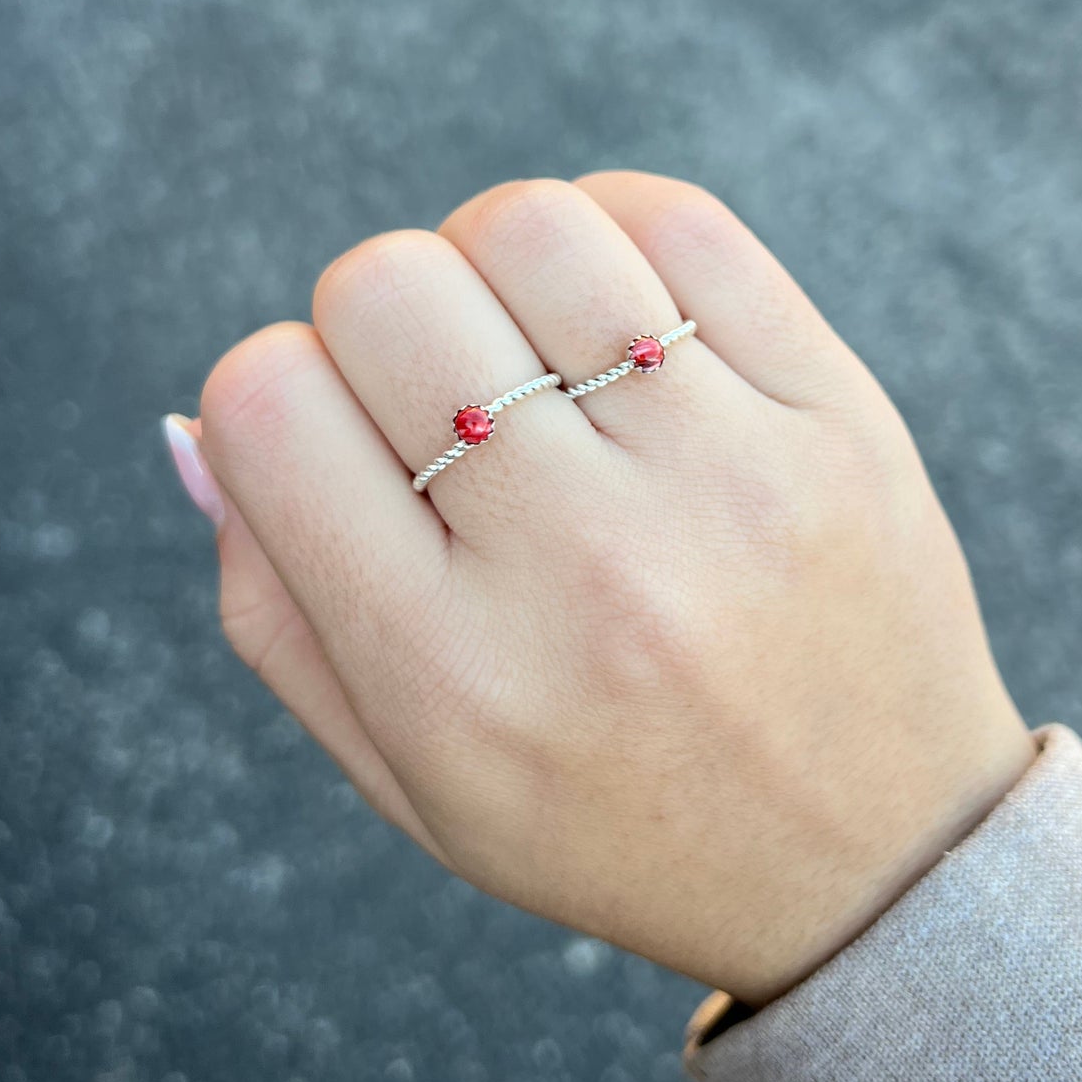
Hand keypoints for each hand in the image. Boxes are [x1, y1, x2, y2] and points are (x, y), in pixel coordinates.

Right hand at [172, 172, 1035, 1005]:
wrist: (879, 859)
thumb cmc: (621, 819)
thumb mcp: (415, 781)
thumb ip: (278, 609)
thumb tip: (202, 423)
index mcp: (452, 676)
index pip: (268, 407)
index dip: (272, 391)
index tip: (338, 434)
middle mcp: (586, 566)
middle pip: (385, 289)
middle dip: (377, 320)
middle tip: (445, 394)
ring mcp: (727, 478)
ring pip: (529, 230)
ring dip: (494, 261)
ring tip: (535, 345)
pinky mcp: (836, 418)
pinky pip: (680, 223)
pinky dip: (615, 230)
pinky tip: (623, 309)